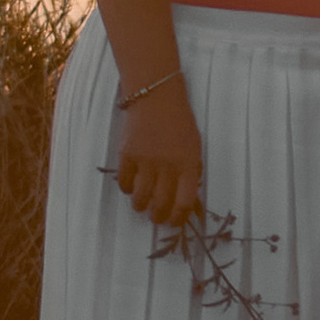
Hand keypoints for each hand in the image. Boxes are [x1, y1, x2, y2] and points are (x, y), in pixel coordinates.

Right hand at [116, 83, 202, 230]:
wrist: (156, 97)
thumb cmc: (179, 123)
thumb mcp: (194, 147)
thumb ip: (190, 171)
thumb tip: (183, 199)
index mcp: (188, 164)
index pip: (184, 202)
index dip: (178, 218)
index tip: (174, 222)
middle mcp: (167, 165)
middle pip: (161, 204)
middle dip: (158, 216)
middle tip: (156, 218)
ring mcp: (145, 161)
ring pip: (141, 198)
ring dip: (141, 206)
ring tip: (142, 205)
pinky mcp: (127, 155)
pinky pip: (125, 183)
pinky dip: (127, 189)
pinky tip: (131, 186)